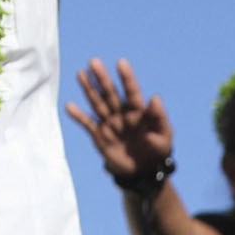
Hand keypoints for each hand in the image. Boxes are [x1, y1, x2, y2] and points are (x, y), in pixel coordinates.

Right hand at [66, 58, 174, 179]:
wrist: (143, 173)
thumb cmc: (157, 152)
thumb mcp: (164, 137)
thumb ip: (160, 118)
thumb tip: (154, 98)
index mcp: (138, 111)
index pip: (131, 92)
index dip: (126, 78)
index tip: (120, 63)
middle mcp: (122, 113)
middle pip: (110, 93)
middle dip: (102, 78)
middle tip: (94, 62)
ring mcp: (110, 123)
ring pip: (97, 103)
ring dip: (89, 89)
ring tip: (81, 73)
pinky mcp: (99, 135)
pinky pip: (87, 124)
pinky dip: (78, 116)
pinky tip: (69, 106)